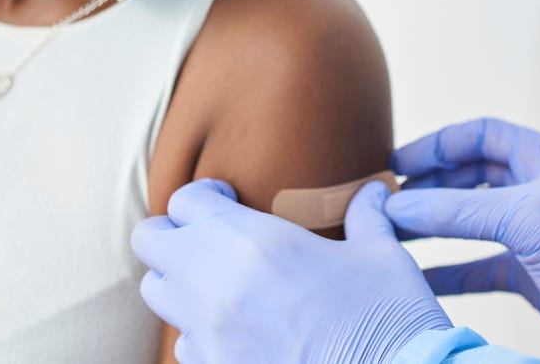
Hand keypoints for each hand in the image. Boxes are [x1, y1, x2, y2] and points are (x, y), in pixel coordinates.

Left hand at [131, 179, 451, 363]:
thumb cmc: (388, 319)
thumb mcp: (381, 255)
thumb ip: (366, 216)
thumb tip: (373, 193)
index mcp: (254, 241)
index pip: (185, 200)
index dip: (206, 197)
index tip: (228, 201)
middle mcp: (216, 283)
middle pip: (150, 241)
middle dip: (175, 234)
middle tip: (210, 238)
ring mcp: (209, 334)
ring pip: (159, 293)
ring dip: (181, 283)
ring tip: (221, 285)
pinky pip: (182, 345)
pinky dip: (200, 333)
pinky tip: (238, 332)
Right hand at [387, 118, 539, 363]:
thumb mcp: (527, 218)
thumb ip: (459, 209)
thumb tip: (399, 205)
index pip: (484, 135)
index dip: (439, 145)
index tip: (397, 164)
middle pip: (473, 177)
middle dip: (430, 186)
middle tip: (388, 202)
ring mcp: (539, 235)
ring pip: (473, 222)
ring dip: (434, 226)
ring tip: (392, 234)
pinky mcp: (536, 275)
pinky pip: (481, 266)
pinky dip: (449, 270)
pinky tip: (419, 276)